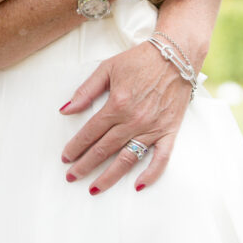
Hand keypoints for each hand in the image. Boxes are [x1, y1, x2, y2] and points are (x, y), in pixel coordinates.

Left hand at [60, 40, 191, 192]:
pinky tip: (138, 186)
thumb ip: (85, 91)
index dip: (76, 146)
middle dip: (85, 165)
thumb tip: (66, 110)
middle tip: (72, 176)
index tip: (66, 157)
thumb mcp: (107, 68)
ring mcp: (153, 128)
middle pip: (104, 149)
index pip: (91, 132)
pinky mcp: (170, 131)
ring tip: (94, 187)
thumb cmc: (140, 60)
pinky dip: (151, 174)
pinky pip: (161, 158)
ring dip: (109, 176)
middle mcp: (134, 120)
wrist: (176, 55)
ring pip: (128, 159)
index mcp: (117, 104)